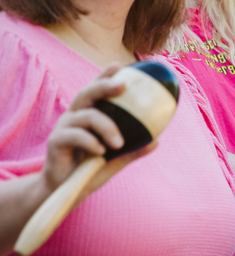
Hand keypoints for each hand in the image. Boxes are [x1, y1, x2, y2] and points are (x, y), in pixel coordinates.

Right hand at [43, 64, 155, 197]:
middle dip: (103, 84)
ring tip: (119, 143)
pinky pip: (74, 135)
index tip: (119, 66)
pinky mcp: (55, 142)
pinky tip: (102, 151)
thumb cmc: (91, 169)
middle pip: (87, 93)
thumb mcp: (116, 159)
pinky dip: (91, 141)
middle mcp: (74, 116)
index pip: (96, 91)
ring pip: (86, 116)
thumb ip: (133, 149)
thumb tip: (157, 141)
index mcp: (88, 115)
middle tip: (123, 85)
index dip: (104, 76)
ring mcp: (64, 128)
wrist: (67, 190)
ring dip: (106, 126)